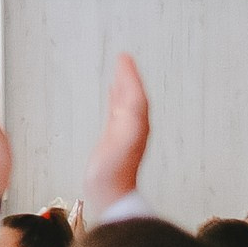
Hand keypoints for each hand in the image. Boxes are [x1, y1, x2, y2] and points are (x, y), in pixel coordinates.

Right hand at [82, 53, 148, 212]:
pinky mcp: (112, 139)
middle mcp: (133, 124)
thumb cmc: (116, 166)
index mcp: (138, 120)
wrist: (109, 190)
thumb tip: (127, 86)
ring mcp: (123, 132)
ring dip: (121, 87)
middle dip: (128, 77)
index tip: (123, 56)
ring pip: (124, 102)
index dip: (130, 73)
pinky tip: (110, 98)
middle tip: (122, 60)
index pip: (136, 90)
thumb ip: (129, 107)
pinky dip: (114, 101)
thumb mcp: (126, 131)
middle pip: (132, 94)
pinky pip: (115, 113)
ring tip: (117, 74)